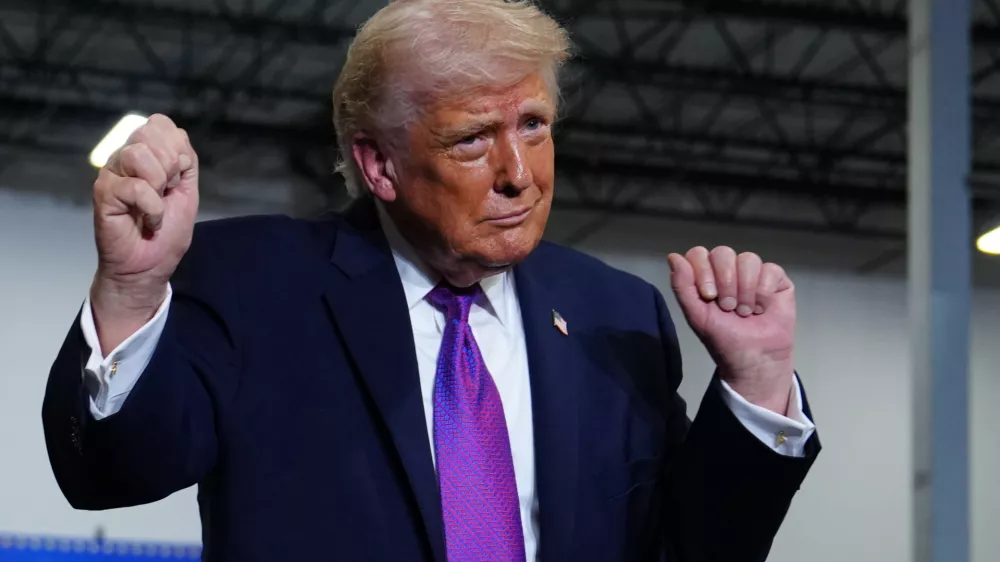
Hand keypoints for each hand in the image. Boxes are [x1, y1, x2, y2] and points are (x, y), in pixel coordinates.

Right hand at [90, 114, 198, 351]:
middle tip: (166, 193)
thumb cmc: (167, 231)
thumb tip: (177, 136)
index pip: (161, 123)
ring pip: (139, 153)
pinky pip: (136, 186)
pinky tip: (149, 221)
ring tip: (156, 206)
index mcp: (145, 153)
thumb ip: (186, 160)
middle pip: (149, 132)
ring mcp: (112, 174)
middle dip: (170, 166)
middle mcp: (124, 158)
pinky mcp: (103, 193)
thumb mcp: (187, 191)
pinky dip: (153, 208)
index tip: (177, 179)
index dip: (178, 150)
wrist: (150, 266)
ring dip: (159, 185)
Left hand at [667, 247, 794, 414]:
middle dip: (726, 282)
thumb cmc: (724, 339)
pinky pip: (770, 269)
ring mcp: (753, 272)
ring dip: (745, 290)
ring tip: (745, 312)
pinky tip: (762, 308)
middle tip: (728, 307)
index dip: (703, 272)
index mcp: (706, 275)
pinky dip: (763, 292)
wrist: (754, 359)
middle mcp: (729, 269)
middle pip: (723, 252)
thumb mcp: (697, 316)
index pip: (699, 254)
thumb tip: (673, 256)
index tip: (709, 297)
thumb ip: (682, 287)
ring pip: (748, 259)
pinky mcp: (776, 279)